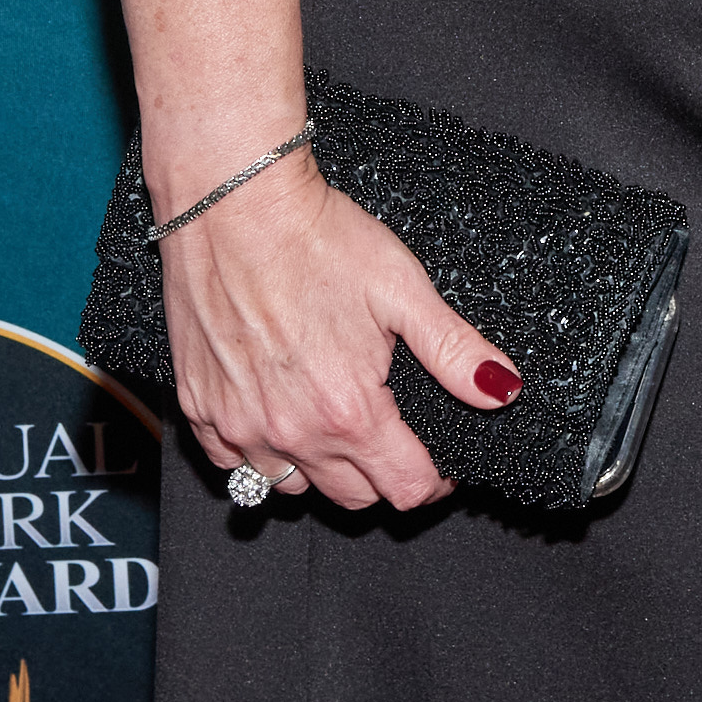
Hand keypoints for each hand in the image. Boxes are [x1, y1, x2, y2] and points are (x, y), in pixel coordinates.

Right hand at [160, 155, 519, 511]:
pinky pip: (235, 463)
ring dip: (323, 467)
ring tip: (339, 417)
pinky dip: (261, 453)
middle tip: (396, 431)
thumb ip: (455, 350)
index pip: (403, 488)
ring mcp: (238, 425)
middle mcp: (290, 432)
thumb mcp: (403, 288)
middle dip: (385, 473)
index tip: (442, 459)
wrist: (232, 205)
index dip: (435, 480)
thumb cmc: (316, 239)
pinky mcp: (198, 408)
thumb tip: (503, 390)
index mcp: (347, 411)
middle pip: (353, 496)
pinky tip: (280, 412)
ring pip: (293, 486)